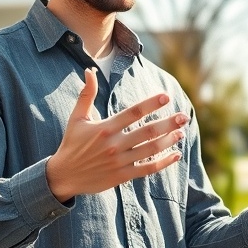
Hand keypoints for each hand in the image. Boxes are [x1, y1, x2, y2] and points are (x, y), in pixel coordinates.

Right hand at [46, 67, 188, 200]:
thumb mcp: (77, 118)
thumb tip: (89, 70)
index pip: (133, 113)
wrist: (63, 176)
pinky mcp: (122, 176)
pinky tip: (176, 155)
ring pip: (150, 150)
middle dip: (168, 123)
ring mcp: (119, 161)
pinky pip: (147, 169)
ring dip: (168, 141)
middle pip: (147, 131)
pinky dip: (163, 163)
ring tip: (181, 132)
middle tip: (184, 116)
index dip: (151, 104)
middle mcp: (114, 144)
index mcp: (106, 127)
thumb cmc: (71, 144)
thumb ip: (87, 94)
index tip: (166, 96)